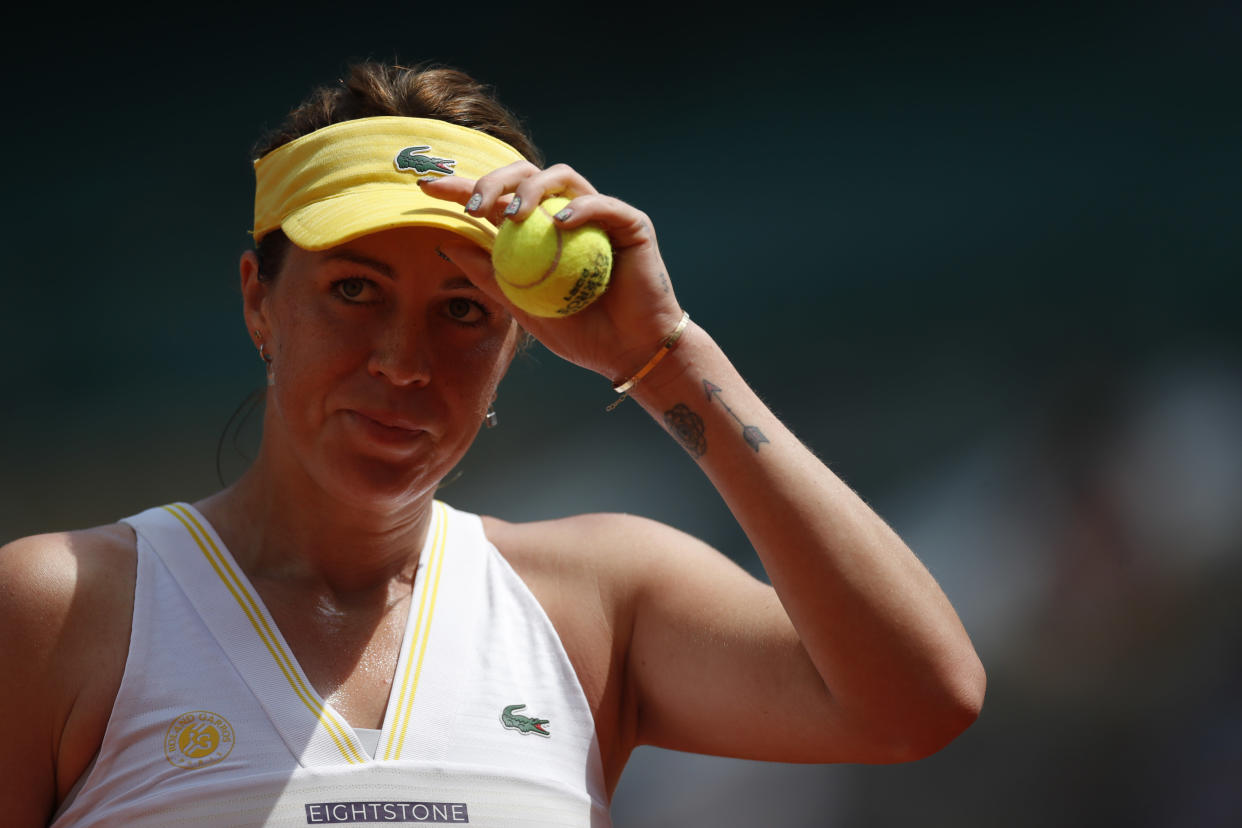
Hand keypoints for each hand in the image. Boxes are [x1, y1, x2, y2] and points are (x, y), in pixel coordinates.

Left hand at [419, 161, 684, 382]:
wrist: (629, 353)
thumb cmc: (579, 333)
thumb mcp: (522, 307)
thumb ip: (490, 277)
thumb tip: (447, 246)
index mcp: (539, 232)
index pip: (496, 200)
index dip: (462, 187)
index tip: (425, 187)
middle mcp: (566, 216)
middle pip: (525, 174)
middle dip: (493, 181)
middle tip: (473, 206)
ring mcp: (598, 216)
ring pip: (560, 177)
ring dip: (531, 189)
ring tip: (513, 215)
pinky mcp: (630, 224)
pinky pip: (602, 205)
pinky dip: (581, 209)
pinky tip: (561, 224)